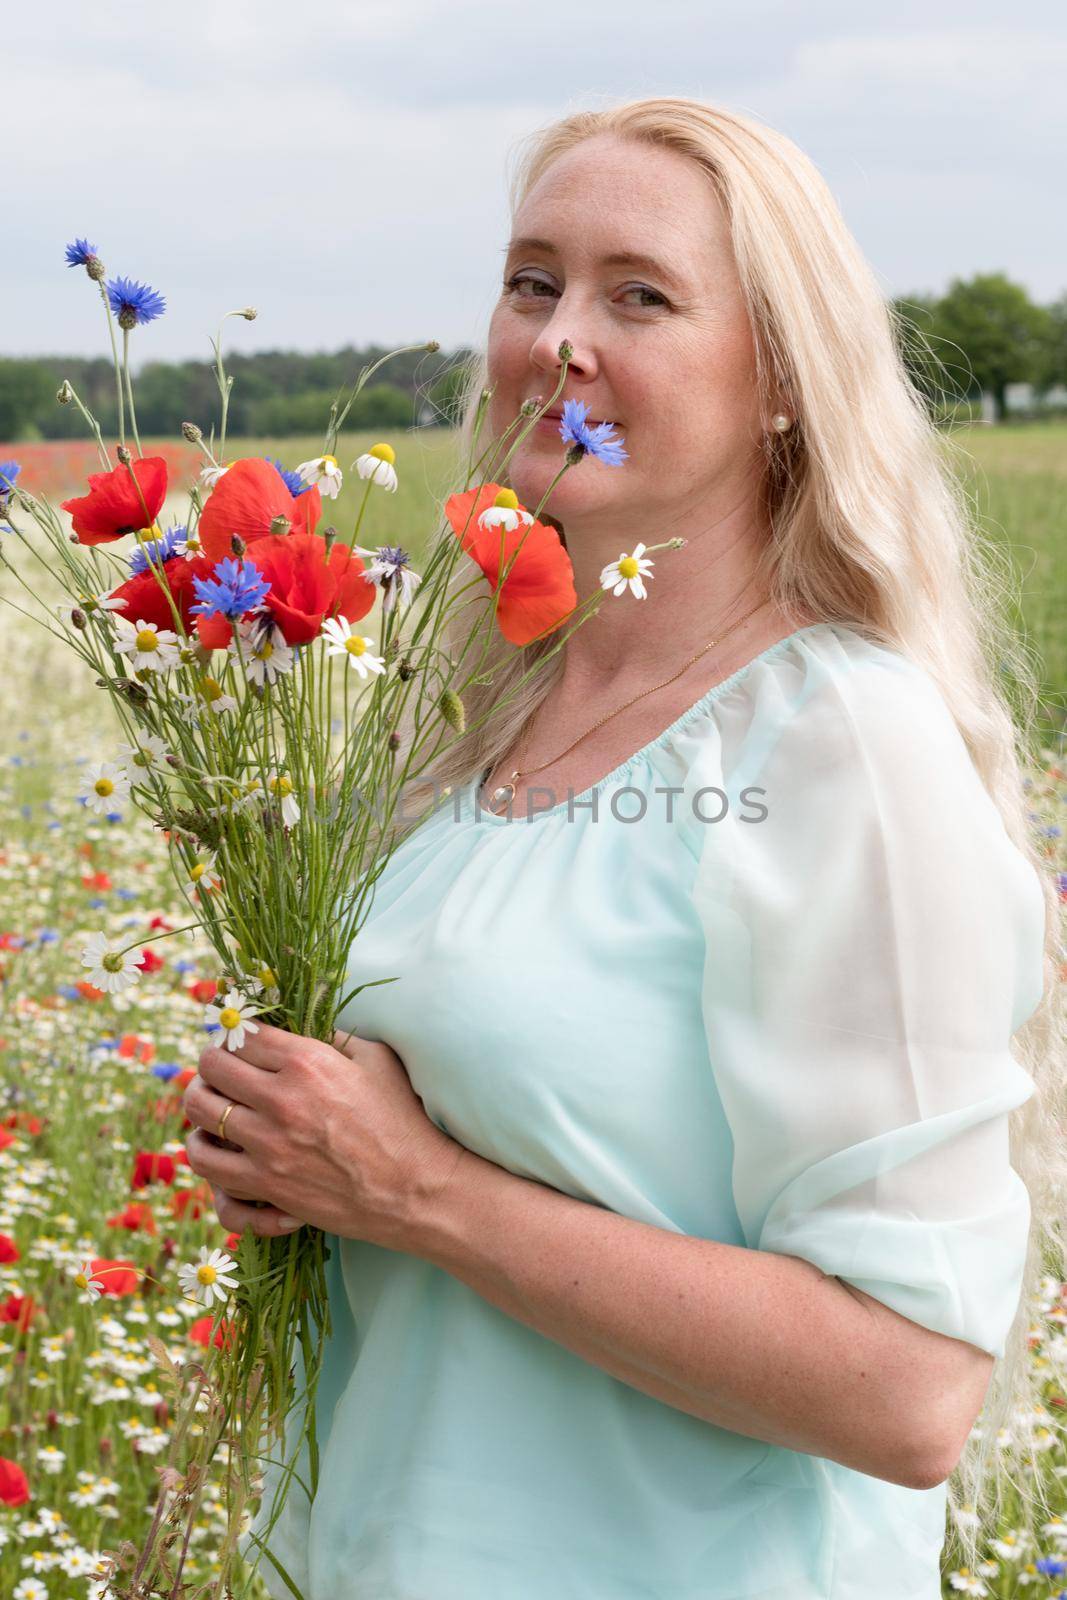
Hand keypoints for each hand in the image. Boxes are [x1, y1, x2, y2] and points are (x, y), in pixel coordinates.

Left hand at [181, 1021, 465, 1245]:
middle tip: (224, 1070)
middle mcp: (280, 1101)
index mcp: (307, 1062)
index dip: (235, 1032)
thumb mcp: (376, 1060)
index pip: (241, 1033)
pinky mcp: (265, 1187)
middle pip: (210, 1068)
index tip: (241, 1039)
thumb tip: (301, 1018)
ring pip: (198, 1113)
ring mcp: (268, 1148)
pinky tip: (216, 1147)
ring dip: (200, 1103)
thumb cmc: (402, 1119)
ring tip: (214, 1104)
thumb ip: (333, 1035)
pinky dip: (203, 1153)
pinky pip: (206, 1166)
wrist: (415, 1190)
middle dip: (213, 1063)